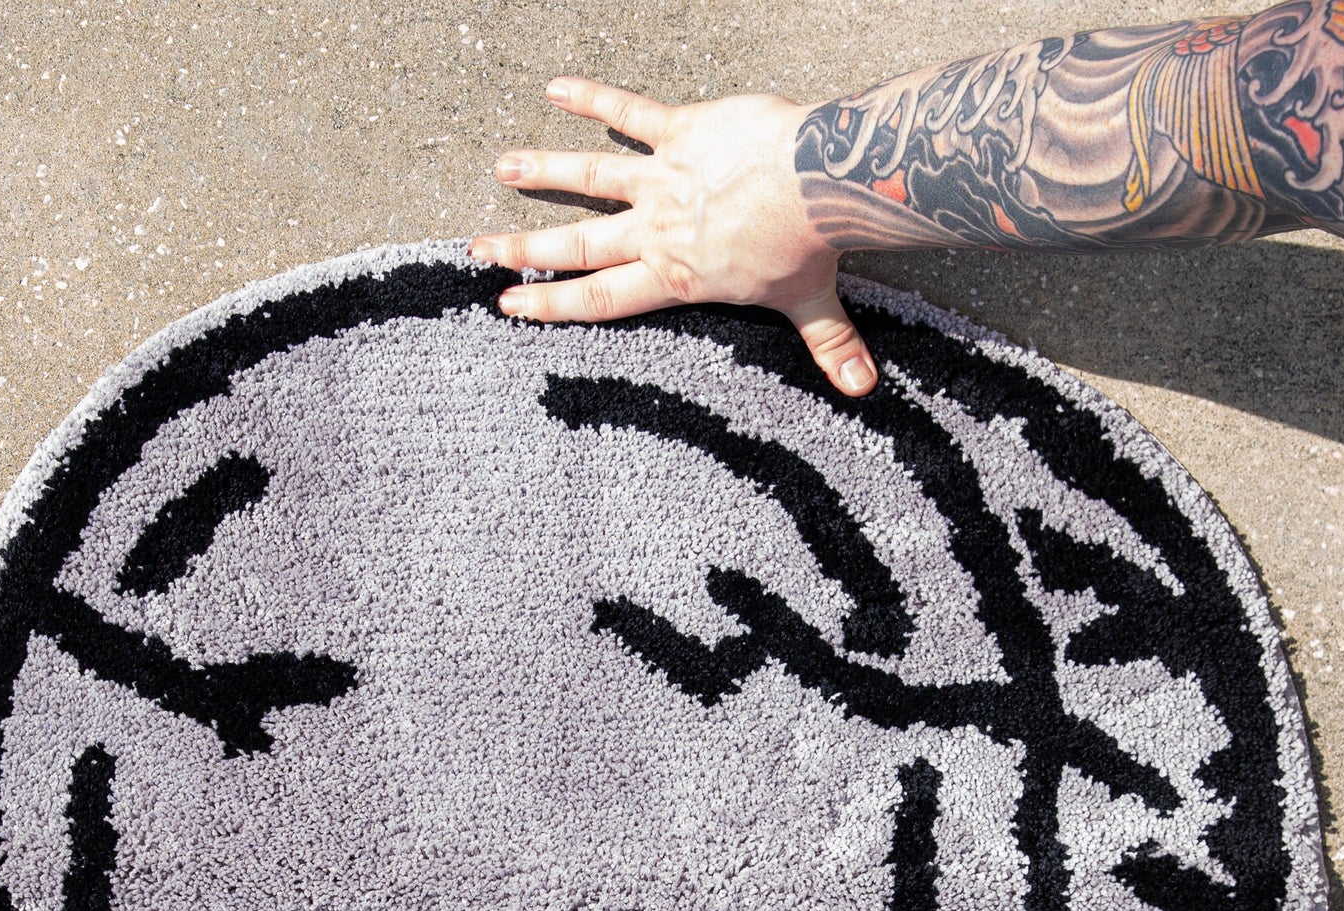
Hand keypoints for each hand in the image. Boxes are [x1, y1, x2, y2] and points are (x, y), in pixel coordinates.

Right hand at [471, 78, 878, 395]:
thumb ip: (832, 347)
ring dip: (542, 171)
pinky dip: (592, 98)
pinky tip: (556, 87)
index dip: (550, 304)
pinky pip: (629, 112)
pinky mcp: (681, 130)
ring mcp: (664, 178)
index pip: (599, 300)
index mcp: (676, 278)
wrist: (815, 185)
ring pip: (590, 177)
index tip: (510, 305)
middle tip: (479, 250)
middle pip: (577, 244)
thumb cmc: (809, 247)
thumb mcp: (814, 305)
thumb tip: (864, 389)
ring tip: (502, 168)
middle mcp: (656, 231)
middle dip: (525, 249)